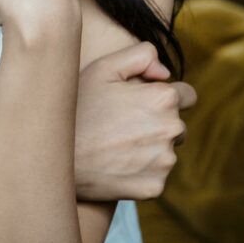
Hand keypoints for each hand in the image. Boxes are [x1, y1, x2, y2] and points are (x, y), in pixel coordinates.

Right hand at [74, 42, 195, 200]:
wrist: (55, 153)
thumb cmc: (78, 107)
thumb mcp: (102, 68)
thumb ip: (141, 56)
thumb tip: (165, 72)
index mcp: (163, 98)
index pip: (187, 95)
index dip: (162, 96)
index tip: (141, 102)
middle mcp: (172, 129)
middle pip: (176, 124)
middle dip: (155, 121)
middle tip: (120, 123)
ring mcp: (165, 161)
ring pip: (166, 150)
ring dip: (149, 147)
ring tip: (114, 144)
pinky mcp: (155, 186)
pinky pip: (154, 174)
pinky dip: (139, 170)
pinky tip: (114, 163)